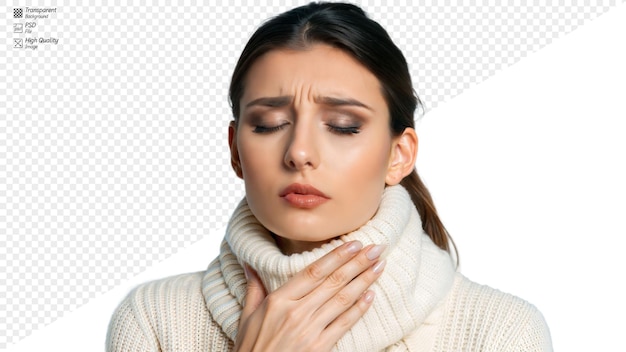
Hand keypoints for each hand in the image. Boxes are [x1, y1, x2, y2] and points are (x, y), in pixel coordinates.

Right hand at [234, 241, 386, 351]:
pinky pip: (344, 324)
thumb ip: (253, 288)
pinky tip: (371, 295)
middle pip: (333, 282)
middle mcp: (296, 313)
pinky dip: (359, 309)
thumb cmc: (250, 348)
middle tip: (376, 247)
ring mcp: (310, 330)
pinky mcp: (320, 347)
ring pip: (343, 299)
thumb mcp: (246, 316)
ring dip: (364, 281)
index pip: (314, 272)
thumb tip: (249, 265)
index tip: (354, 243)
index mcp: (279, 301)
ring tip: (379, 266)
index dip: (336, 256)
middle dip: (358, 263)